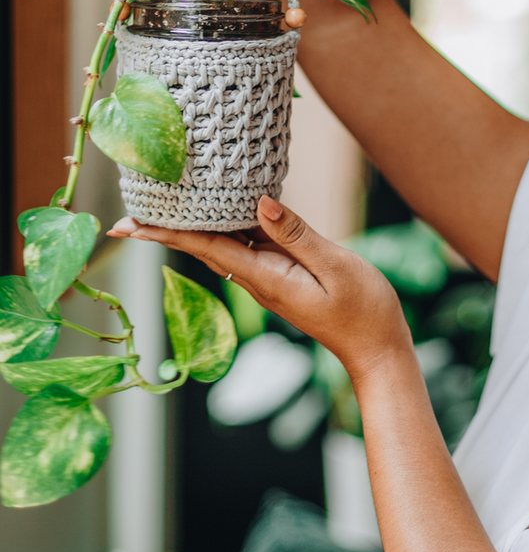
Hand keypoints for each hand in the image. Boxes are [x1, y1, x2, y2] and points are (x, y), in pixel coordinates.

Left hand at [108, 197, 412, 379]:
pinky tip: (223, 209)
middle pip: (203, 246)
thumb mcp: (334, 266)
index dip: (165, 234)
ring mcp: (269, 278)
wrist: (377, 348)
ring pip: (222, 244)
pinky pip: (246, 245)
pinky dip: (227, 225)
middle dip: (166, 229)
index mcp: (265, 276)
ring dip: (191, 226)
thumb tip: (258, 202)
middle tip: (130, 208)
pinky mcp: (282, 275)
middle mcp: (259, 278)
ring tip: (164, 205)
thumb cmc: (363, 309)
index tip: (129, 226)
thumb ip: (297, 234)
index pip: (204, 248)